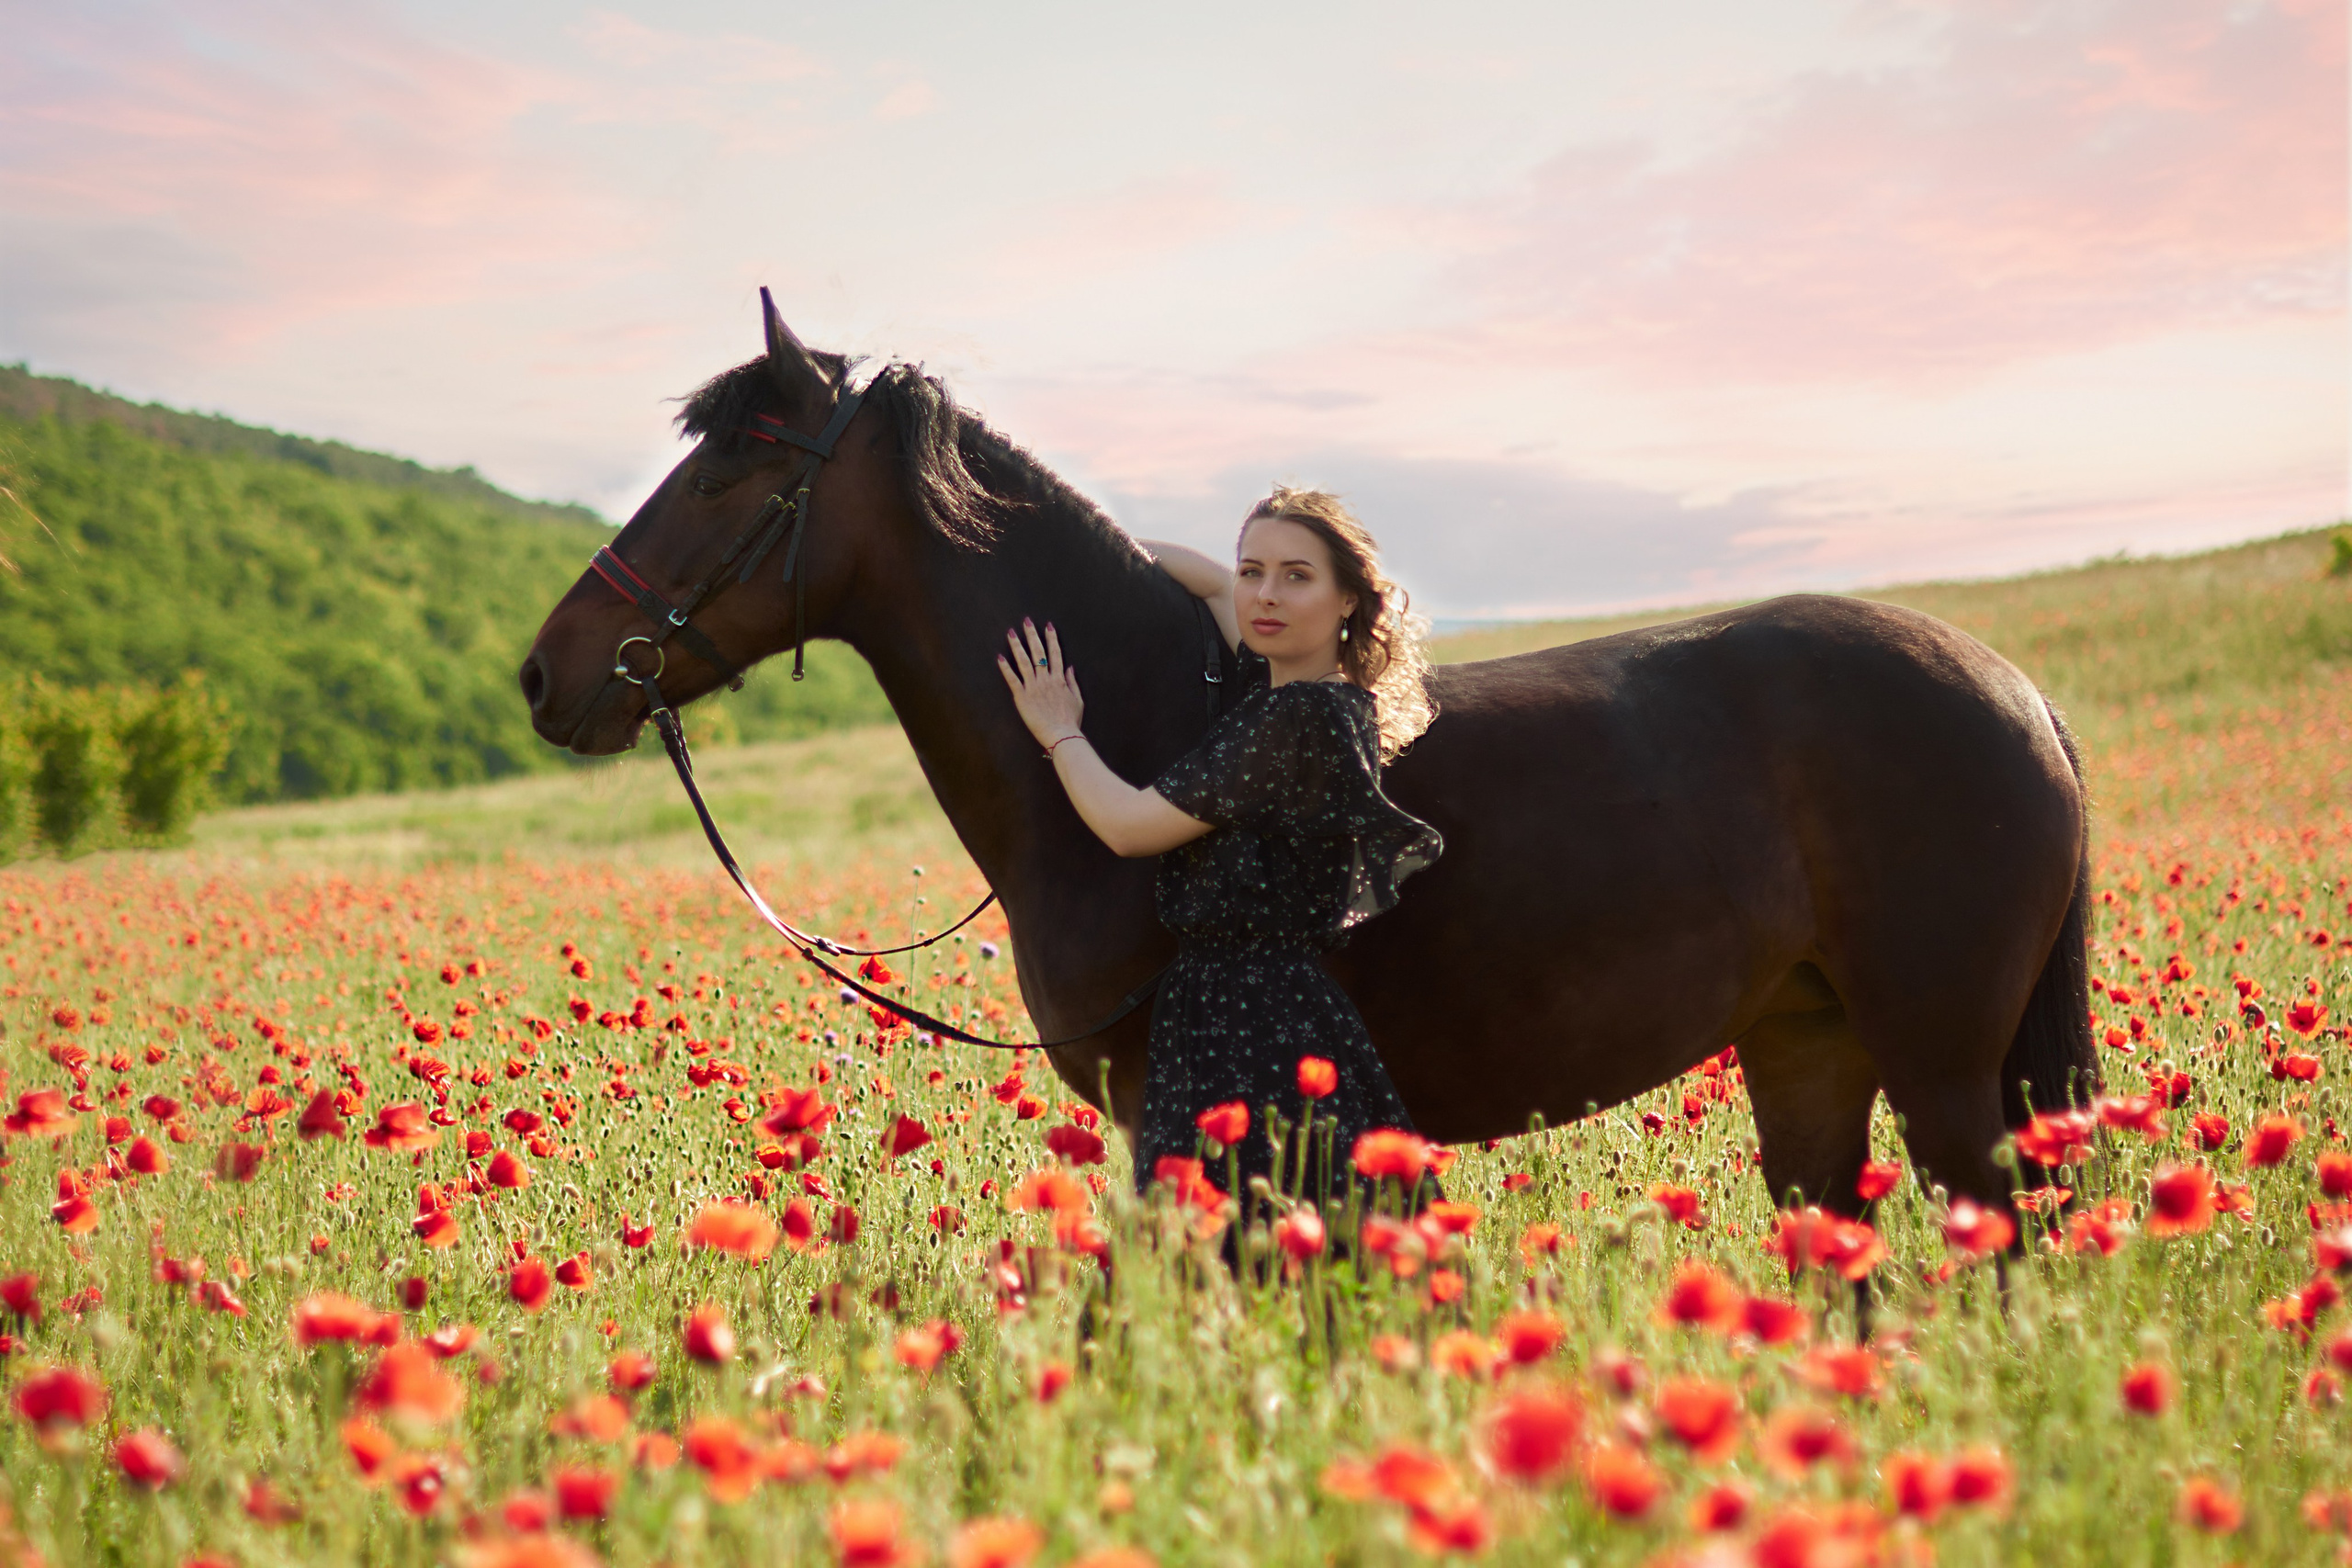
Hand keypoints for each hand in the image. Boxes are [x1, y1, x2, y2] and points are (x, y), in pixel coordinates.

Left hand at [996, 618, 1083, 747]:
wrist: (1060, 735)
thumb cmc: (1070, 720)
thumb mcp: (1077, 700)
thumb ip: (1072, 682)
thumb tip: (1070, 668)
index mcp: (1059, 679)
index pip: (1055, 654)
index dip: (1051, 639)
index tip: (1048, 626)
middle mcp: (1046, 679)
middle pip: (1038, 652)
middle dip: (1032, 635)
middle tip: (1026, 621)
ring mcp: (1033, 687)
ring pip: (1024, 661)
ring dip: (1017, 646)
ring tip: (1011, 633)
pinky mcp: (1022, 697)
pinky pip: (1012, 679)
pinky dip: (1006, 668)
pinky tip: (1000, 657)